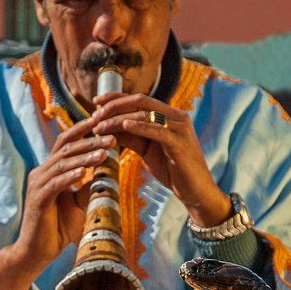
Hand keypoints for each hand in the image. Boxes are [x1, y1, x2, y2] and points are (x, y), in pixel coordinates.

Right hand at [0, 116, 114, 289]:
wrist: (38, 252)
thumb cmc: (58, 228)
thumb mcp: (79, 203)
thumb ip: (89, 186)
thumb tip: (107, 171)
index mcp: (50, 170)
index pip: (65, 143)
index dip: (82, 130)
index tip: (102, 122)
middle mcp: (41, 173)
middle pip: (65, 148)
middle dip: (88, 140)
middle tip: (110, 137)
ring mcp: (37, 185)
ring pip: (62, 164)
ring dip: (84, 157)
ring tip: (103, 152)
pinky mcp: (38, 200)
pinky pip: (56, 184)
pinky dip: (70, 177)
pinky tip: (84, 173)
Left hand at [91, 91, 231, 227]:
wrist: (196, 191)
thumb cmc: (172, 171)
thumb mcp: (147, 151)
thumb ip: (132, 137)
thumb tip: (108, 128)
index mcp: (168, 116)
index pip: (139, 99)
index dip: (116, 98)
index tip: (96, 102)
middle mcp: (176, 116)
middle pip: (141, 101)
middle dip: (114, 105)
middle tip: (94, 113)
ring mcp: (180, 128)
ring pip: (145, 115)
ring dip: (119, 119)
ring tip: (100, 126)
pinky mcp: (180, 142)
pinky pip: (157, 130)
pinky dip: (139, 127)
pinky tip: (123, 126)